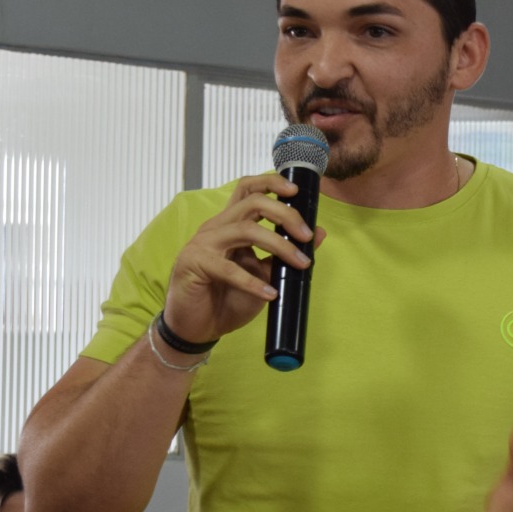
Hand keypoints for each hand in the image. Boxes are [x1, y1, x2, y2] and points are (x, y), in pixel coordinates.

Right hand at [161, 173, 327, 345]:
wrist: (198, 328)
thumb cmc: (228, 299)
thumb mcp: (265, 274)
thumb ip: (285, 253)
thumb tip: (318, 233)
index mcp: (230, 224)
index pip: (247, 189)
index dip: (270, 182)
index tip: (296, 190)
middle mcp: (216, 227)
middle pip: (253, 203)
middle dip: (285, 215)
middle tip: (306, 236)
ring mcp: (203, 244)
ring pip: (246, 230)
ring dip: (279, 245)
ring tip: (300, 264)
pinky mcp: (194, 264)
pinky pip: (228, 269)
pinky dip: (253, 282)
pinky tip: (270, 293)